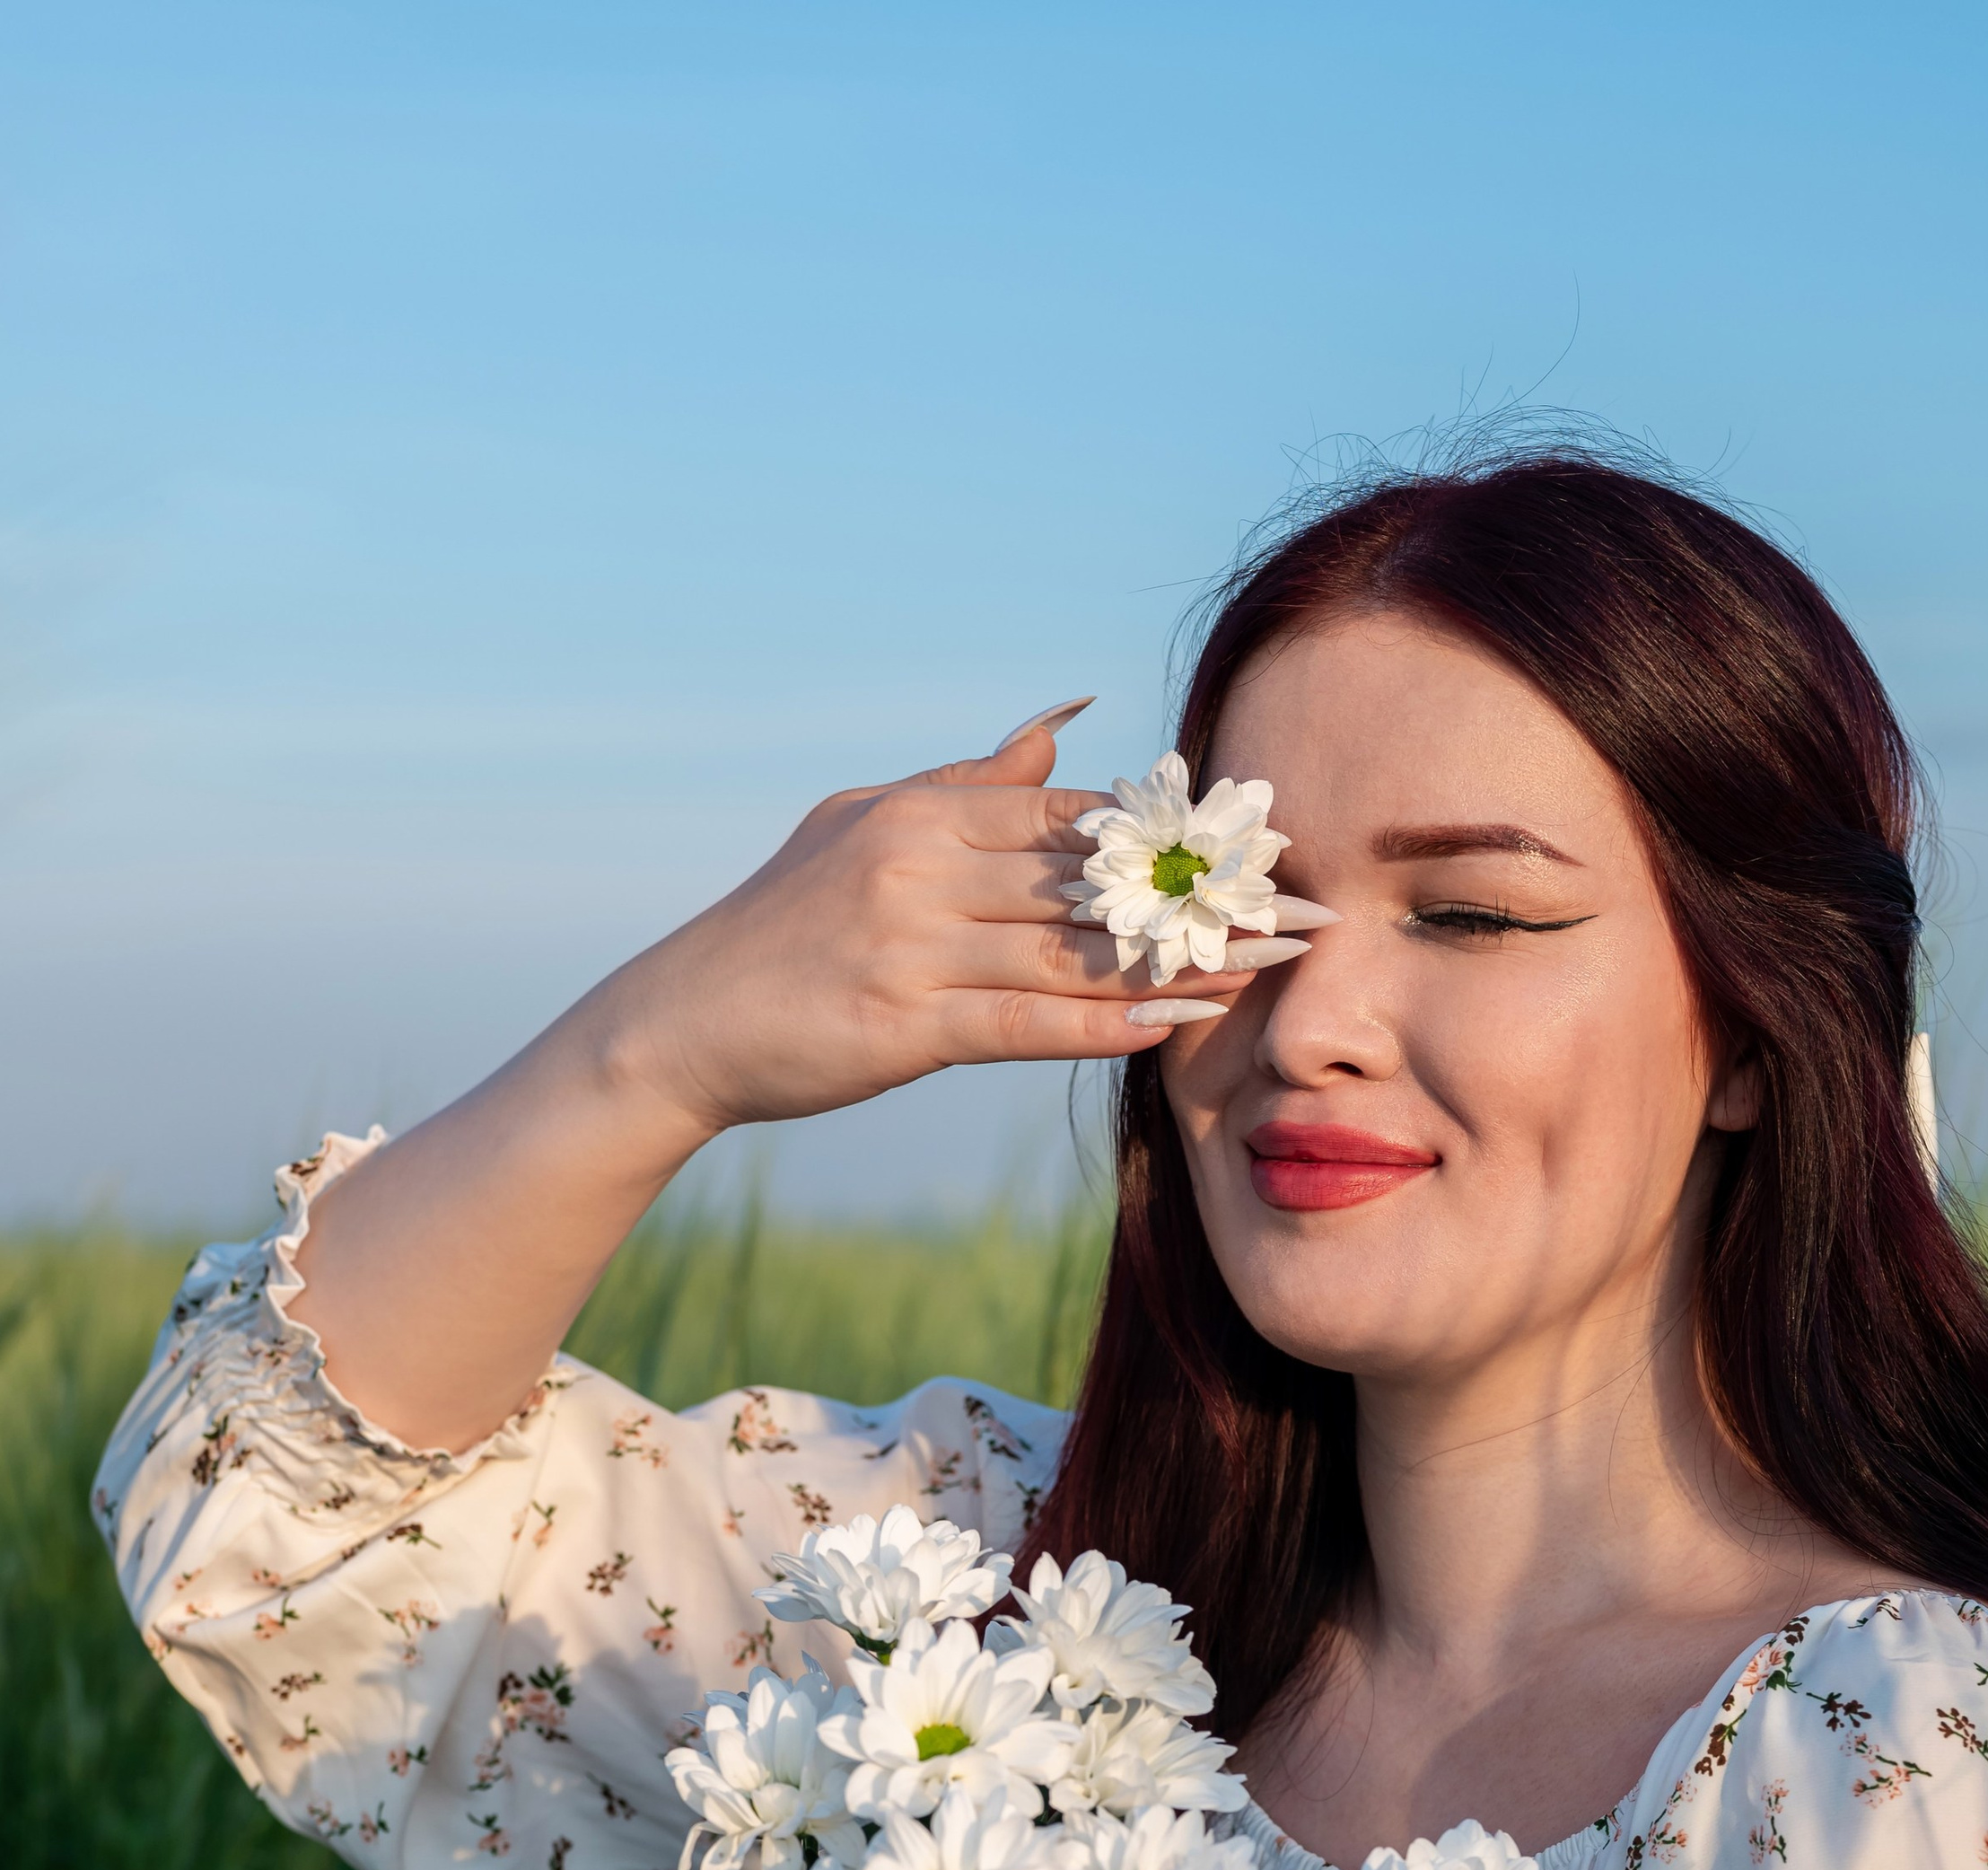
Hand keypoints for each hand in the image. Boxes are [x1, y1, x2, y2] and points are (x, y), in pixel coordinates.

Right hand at [595, 714, 1264, 1140]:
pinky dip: (1111, 1026)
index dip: (1176, 832)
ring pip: (1076, 953)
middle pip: (1094, 879)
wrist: (684, 1022)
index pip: (1075, 815)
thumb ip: (972, 781)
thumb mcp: (862, 823)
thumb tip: (1063, 725)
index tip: (1264, 845)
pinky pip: (1030, 1024)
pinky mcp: (904, 1026)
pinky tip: (1182, 1026)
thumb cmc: (781, 925)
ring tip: (1273, 968)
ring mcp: (912, 946)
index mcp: (924, 812)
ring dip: (1183, 962)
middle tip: (1304, 908)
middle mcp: (922, 866)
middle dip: (1206, 896)